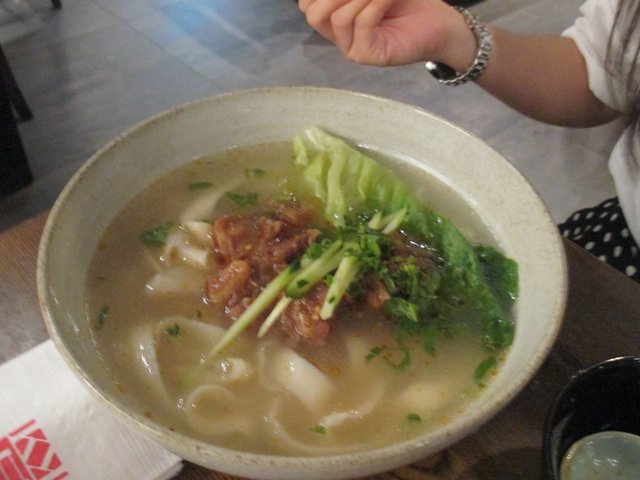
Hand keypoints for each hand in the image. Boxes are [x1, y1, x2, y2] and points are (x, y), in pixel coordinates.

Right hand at [298, 0, 471, 66]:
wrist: (439, 23)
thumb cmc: (407, 3)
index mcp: (335, 18)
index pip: (307, 3)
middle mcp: (339, 36)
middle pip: (313, 13)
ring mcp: (352, 48)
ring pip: (337, 17)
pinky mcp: (368, 55)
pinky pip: (361, 23)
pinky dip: (375, 3)